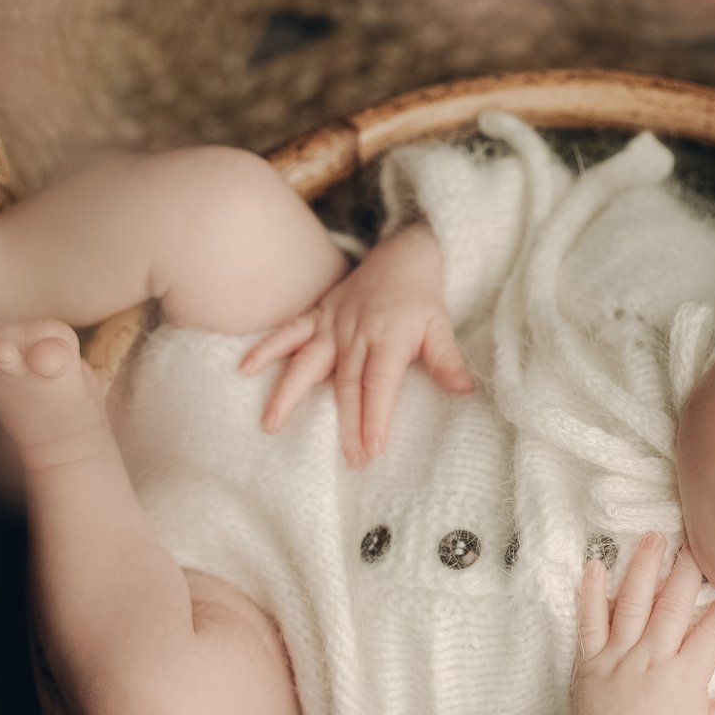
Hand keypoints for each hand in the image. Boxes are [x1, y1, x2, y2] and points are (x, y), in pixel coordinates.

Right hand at [239, 223, 473, 465]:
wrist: (403, 255)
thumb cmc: (422, 299)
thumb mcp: (442, 326)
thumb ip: (449, 361)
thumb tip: (469, 392)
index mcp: (388, 338)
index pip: (380, 384)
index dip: (375, 416)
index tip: (371, 448)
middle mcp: (356, 333)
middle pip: (346, 385)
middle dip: (345, 423)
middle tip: (347, 458)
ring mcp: (332, 325)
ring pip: (307, 362)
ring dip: (288, 393)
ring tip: (271, 424)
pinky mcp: (317, 316)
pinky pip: (288, 332)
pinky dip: (267, 348)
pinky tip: (246, 368)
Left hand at [551, 534, 714, 714]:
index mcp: (687, 675)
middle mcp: (654, 659)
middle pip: (674, 604)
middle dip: (688, 567)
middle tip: (698, 535)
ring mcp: (619, 657)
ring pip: (633, 603)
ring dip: (644, 567)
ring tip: (654, 536)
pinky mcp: (590, 661)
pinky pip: (589, 621)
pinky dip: (591, 594)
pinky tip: (595, 565)